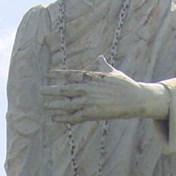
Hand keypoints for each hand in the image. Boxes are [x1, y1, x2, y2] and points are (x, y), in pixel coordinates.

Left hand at [41, 56, 167, 123]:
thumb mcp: (113, 72)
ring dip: (54, 105)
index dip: (58, 74)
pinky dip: (63, 118)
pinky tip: (54, 118)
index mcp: (91, 77)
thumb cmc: (125, 84)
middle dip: (51, 89)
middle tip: (40, 90)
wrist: (135, 99)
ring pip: (67, 104)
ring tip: (44, 105)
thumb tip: (100, 57)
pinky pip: (74, 117)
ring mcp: (89, 102)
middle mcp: (88, 89)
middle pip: (65, 89)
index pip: (71, 74)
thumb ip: (103, 66)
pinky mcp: (92, 114)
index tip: (47, 74)